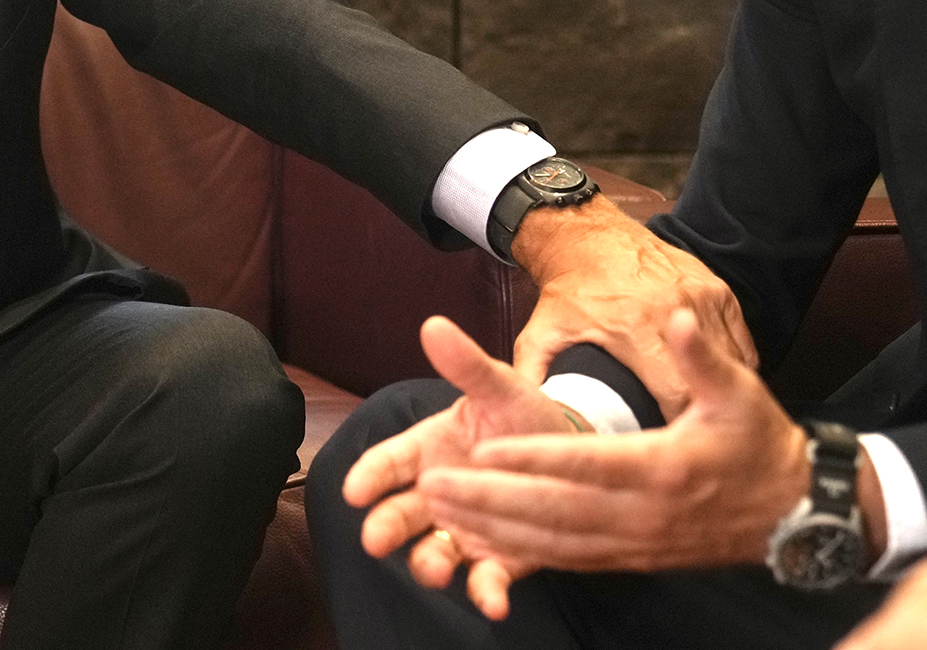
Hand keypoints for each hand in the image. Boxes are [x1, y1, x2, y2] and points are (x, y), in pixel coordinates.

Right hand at [343, 316, 579, 601]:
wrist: (573, 454)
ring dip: (429, 564)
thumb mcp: (501, 387)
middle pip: (400, 513)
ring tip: (435, 570)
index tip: (353, 489)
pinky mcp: (500, 558)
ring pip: (434, 551)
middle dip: (385, 527)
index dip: (369, 476)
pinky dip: (487, 594)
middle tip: (374, 539)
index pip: (389, 461)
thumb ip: (467, 365)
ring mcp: (465, 529)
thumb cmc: (524, 416)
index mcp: (431, 449)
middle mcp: (440, 494)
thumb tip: (433, 325)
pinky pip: (488, 579)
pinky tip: (495, 601)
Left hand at [419, 307, 817, 601]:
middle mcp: (642, 514)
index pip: (585, 464)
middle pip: (553, 512)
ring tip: (441, 513)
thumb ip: (701, 355)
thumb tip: (675, 317)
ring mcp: (635, 543)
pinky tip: (484, 541)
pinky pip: (568, 560)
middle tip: (433, 488)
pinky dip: (522, 552)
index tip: (482, 450)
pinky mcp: (632, 558)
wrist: (796, 511)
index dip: (532, 459)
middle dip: (489, 502)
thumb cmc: (761, 443)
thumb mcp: (739, 390)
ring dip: (494, 530)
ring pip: (553, 543)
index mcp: (663, 468)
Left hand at [511, 197, 755, 418]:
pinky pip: (740, 342)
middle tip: (689, 440)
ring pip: (731, 363)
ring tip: (705, 417)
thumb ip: (534, 378)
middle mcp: (675, 309)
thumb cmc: (568, 289)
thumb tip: (527, 424)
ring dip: (719, 392)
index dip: (675, 428)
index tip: (668, 449)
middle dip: (700, 416)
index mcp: (636, 327)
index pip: (675, 396)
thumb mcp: (542, 333)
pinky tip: (714, 384)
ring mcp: (702, 296)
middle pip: (707, 383)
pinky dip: (732, 366)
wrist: (588, 233)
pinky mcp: (718, 289)